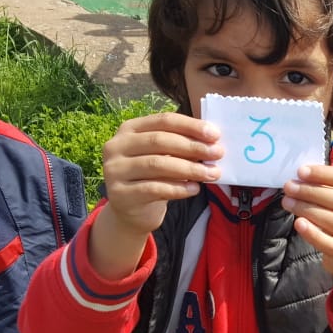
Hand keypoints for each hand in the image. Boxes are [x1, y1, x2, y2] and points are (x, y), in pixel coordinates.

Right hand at [92, 112, 221, 277]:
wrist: (131, 211)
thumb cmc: (153, 178)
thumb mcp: (164, 157)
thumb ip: (181, 146)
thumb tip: (213, 143)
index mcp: (129, 129)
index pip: (163, 121)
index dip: (191, 126)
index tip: (215, 135)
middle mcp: (116, 146)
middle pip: (160, 141)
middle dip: (193, 147)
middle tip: (217, 154)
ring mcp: (114, 170)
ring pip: (157, 164)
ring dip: (190, 169)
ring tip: (212, 174)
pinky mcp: (120, 194)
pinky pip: (154, 188)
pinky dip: (178, 188)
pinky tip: (195, 189)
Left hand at [282, 164, 332, 283]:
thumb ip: (332, 188)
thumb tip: (303, 176)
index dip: (324, 174)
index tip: (301, 171)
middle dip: (311, 191)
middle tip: (289, 187)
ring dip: (306, 209)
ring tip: (287, 202)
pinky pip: (329, 243)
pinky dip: (312, 233)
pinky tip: (298, 223)